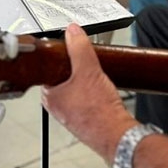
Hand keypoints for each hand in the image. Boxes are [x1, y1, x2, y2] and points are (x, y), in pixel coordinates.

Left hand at [42, 24, 136, 162]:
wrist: (118, 135)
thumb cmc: (99, 112)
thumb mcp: (88, 70)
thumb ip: (79, 47)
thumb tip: (72, 32)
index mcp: (49, 96)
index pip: (48, 68)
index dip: (61, 57)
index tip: (70, 50)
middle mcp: (57, 107)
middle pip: (63, 77)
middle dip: (77, 69)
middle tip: (88, 66)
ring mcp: (70, 114)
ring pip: (76, 88)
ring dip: (86, 82)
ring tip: (98, 81)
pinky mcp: (84, 119)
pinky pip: (86, 99)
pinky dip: (93, 93)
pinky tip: (102, 93)